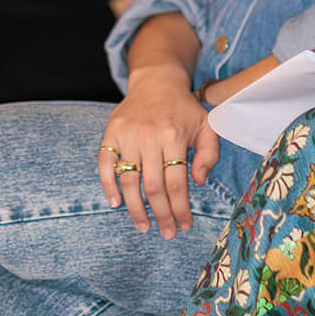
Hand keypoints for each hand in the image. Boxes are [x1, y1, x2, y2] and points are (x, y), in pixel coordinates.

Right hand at [100, 60, 218, 237]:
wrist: (156, 81)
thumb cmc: (184, 109)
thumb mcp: (207, 126)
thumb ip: (210, 154)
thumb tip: (200, 182)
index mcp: (174, 136)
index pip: (177, 183)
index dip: (180, 209)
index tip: (184, 226)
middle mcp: (149, 136)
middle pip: (153, 187)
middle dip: (161, 215)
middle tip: (166, 233)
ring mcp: (127, 134)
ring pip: (129, 180)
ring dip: (135, 208)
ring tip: (144, 226)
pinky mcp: (111, 133)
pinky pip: (104, 164)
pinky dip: (107, 185)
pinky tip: (115, 203)